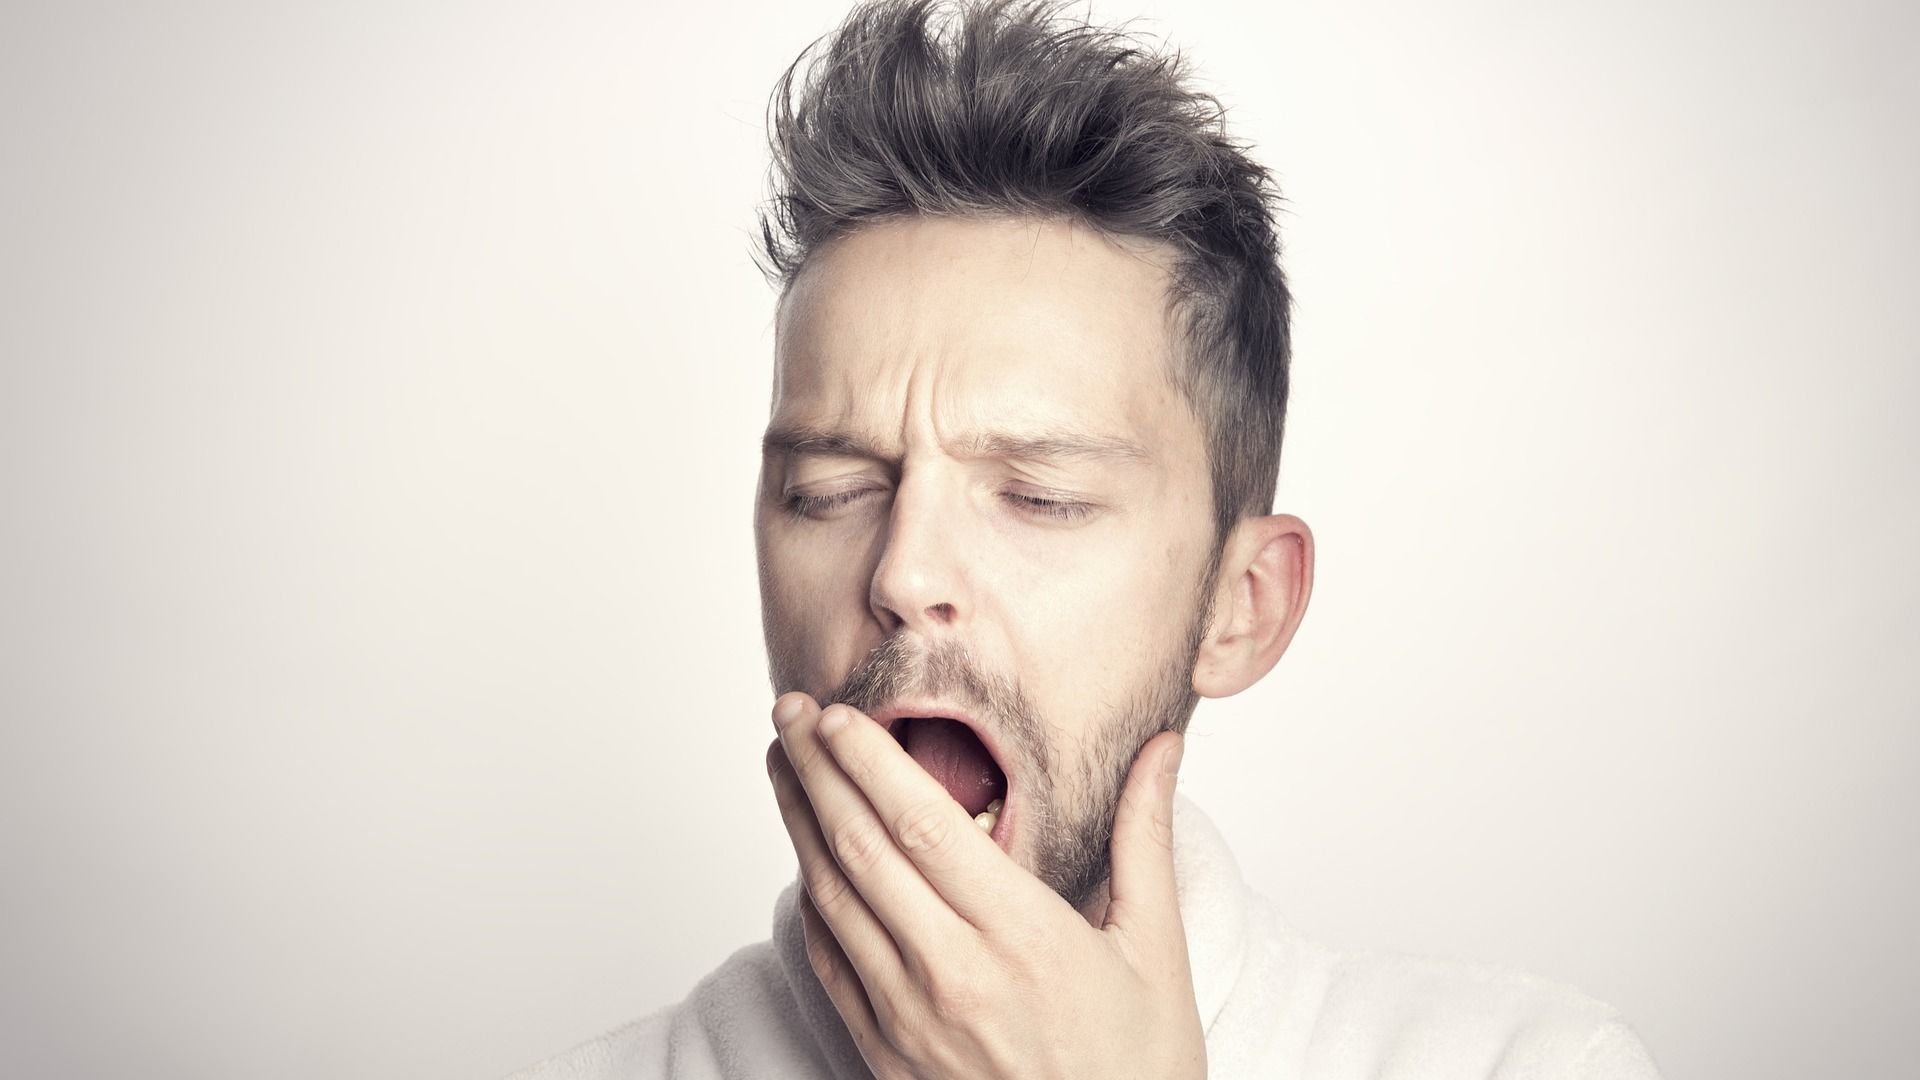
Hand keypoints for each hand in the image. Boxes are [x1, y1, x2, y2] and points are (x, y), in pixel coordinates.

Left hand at [766, 693, 1205, 1079]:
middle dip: (816, 770)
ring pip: (833, 900)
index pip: (921, 823)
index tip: (837, 713)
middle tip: (787, 711)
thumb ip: (1143, 838)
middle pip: (860, 848)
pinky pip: (832, 964)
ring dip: (799, 824)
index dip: (869, 761)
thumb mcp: (1157, 950)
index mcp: (1021, 936)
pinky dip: (812, 902)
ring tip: (781, 765)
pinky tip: (805, 861)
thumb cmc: (1139, 1068)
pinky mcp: (887, 1056)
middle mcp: (953, 974)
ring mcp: (911, 1020)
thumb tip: (1163, 747)